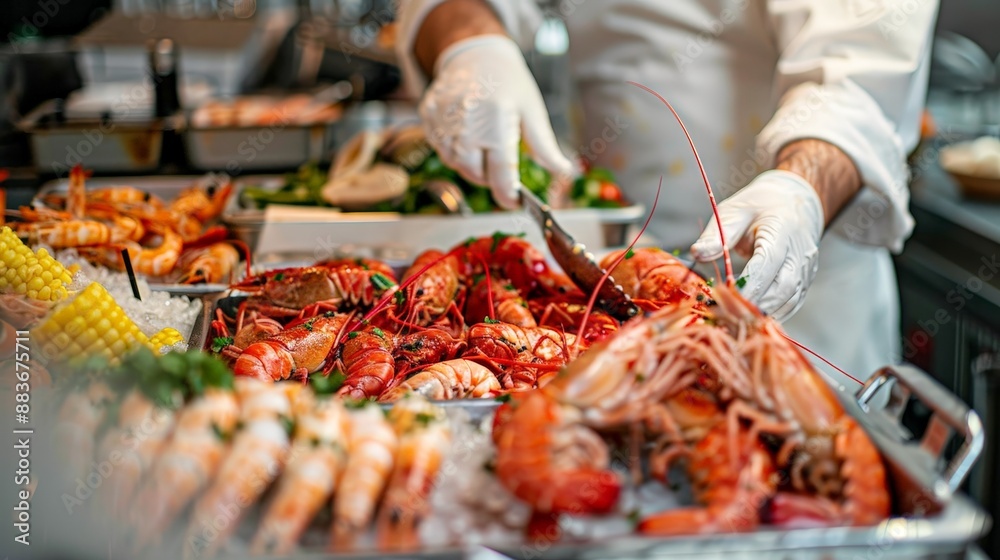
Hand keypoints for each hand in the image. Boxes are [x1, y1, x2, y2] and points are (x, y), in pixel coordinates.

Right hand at [419, 35, 575, 208]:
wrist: (476, 52)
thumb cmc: (509, 82)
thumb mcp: (532, 112)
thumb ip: (545, 147)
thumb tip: (566, 173)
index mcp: (496, 124)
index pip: (500, 175)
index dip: (508, 195)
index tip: (514, 201)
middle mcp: (465, 126)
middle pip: (475, 175)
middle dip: (489, 176)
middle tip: (499, 159)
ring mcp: (442, 121)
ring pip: (455, 164)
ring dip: (471, 163)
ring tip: (483, 141)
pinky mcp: (428, 117)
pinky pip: (440, 148)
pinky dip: (454, 149)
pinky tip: (467, 131)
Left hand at [690, 170, 823, 320]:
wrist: (793, 202)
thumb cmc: (759, 206)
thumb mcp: (734, 212)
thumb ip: (717, 235)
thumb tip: (696, 253)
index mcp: (782, 231)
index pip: (768, 263)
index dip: (747, 283)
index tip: (724, 296)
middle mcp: (799, 253)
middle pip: (782, 287)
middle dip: (753, 303)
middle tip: (724, 313)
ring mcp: (806, 269)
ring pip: (788, 300)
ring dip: (762, 313)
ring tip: (732, 318)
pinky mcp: (805, 281)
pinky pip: (791, 304)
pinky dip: (771, 314)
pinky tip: (749, 318)